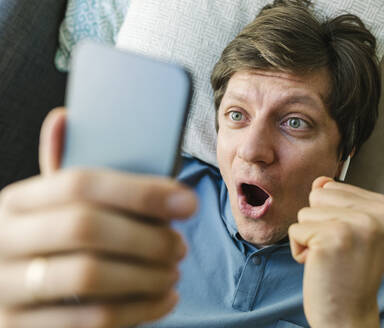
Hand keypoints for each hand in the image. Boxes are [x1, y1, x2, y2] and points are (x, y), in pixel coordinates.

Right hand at [0, 108, 196, 327]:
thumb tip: (65, 116)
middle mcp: (3, 240)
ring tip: (173, 272)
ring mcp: (6, 288)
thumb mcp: (50, 208)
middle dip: (147, 238)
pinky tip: (164, 299)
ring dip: (147, 275)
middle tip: (180, 246)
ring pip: (89, 277)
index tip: (187, 203)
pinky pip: (92, 321)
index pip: (80, 183)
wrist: (9, 296)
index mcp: (17, 201)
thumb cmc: (49, 243)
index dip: (140, 192)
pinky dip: (140, 310)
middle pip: (86, 228)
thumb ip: (65, 172)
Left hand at [288, 176, 383, 327]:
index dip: (332, 216)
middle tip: (337, 250)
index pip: (333, 187)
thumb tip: (320, 181)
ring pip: (305, 212)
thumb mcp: (351, 228)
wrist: (348, 314)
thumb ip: (337, 200)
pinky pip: (295, 230)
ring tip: (329, 258)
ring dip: (309, 238)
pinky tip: (320, 265)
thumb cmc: (347, 270)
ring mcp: (356, 225)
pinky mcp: (331, 238)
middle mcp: (376, 213)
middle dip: (318, 223)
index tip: (349, 241)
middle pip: (318, 195)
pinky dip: (300, 251)